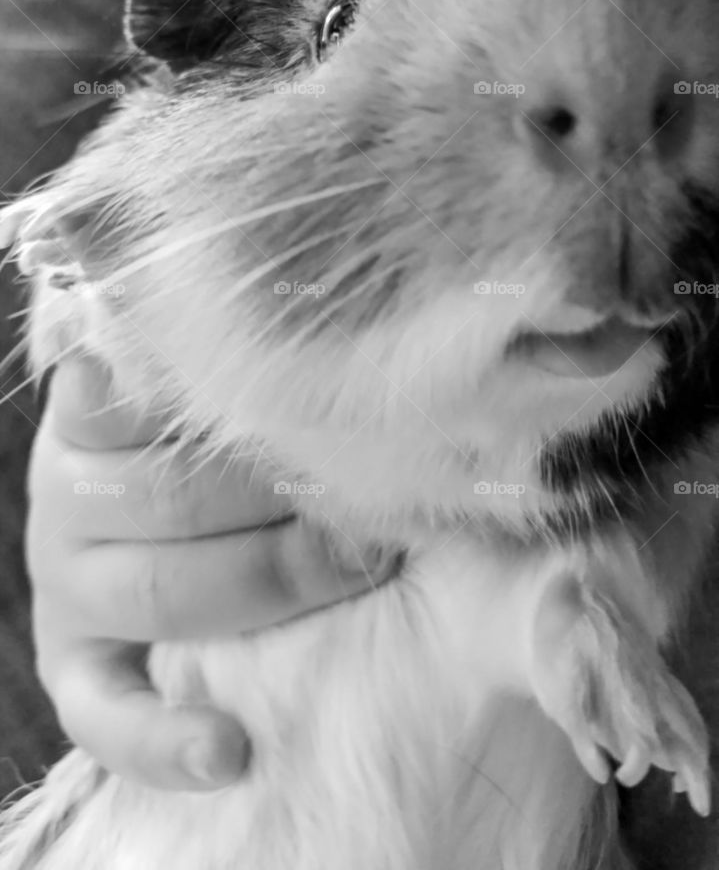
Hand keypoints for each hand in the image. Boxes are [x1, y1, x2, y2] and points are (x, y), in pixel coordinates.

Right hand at [27, 356, 389, 789]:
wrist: (134, 513)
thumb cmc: (196, 438)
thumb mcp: (190, 383)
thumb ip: (212, 360)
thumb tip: (270, 315)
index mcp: (90, 414)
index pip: (152, 398)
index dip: (244, 403)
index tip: (324, 403)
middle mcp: (65, 498)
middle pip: (175, 495)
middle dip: (288, 495)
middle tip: (380, 491)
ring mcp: (66, 589)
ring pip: (161, 592)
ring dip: (273, 582)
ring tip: (362, 565)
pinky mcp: (73, 669)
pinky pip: (103, 717)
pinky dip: (163, 739)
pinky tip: (229, 750)